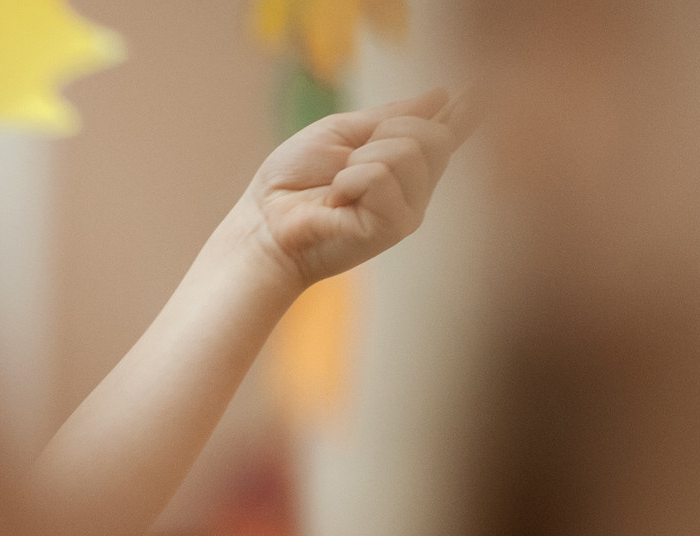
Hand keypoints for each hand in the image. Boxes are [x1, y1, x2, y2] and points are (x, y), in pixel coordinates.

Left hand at [240, 90, 470, 290]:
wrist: (263, 222)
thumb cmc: (293, 181)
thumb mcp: (340, 134)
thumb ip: (389, 117)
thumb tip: (440, 95)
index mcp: (404, 160)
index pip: (450, 131)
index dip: (473, 110)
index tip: (493, 86)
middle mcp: (416, 185)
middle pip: (434, 134)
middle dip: (388, 133)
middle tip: (350, 161)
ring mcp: (410, 208)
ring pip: (411, 151)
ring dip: (361, 160)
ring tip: (339, 186)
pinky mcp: (395, 227)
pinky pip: (384, 177)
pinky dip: (351, 181)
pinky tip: (337, 202)